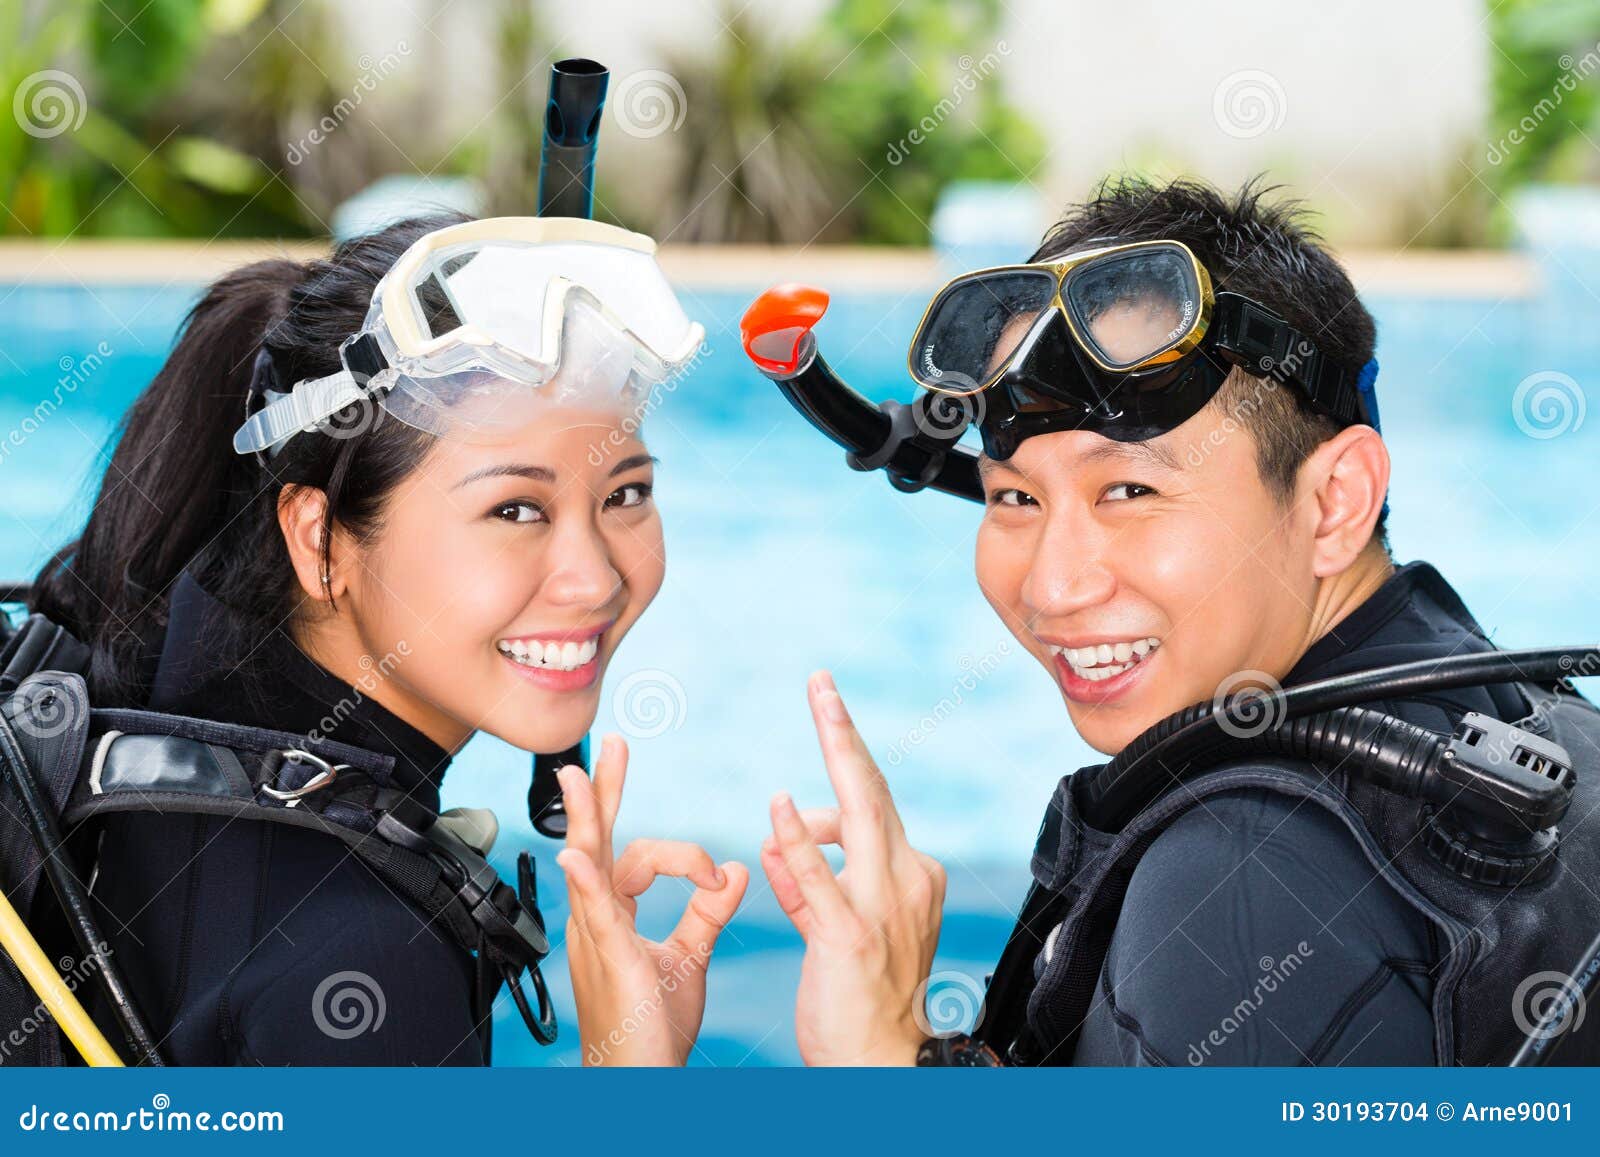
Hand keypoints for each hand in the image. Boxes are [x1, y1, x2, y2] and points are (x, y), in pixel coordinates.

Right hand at [557, 734, 748, 1065]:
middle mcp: (598, 920)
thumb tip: (733, 870)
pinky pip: (594, 914)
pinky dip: (585, 882)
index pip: (636, 857)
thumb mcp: (688, 958)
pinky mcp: (607, 959)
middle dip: (603, 793)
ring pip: (588, 865)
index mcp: (616, 917)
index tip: (717, 873)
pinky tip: (576, 856)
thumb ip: (708, 912)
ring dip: (584, 818)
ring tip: (578, 777)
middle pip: (598, 841)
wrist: (638, 1081)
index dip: (681, 854)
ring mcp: (595, 938)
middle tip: (611, 746)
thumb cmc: (653, 1031)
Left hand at [762, 672, 945, 1065]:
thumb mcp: (838, 927)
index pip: (869, 806)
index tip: (827, 705)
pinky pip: (821, 879)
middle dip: (844, 731)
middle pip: (872, 790)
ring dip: (837, 752)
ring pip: (859, 815)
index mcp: (909, 873)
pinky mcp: (850, 937)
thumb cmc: (863, 997)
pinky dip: (800, 840)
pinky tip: (780, 806)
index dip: (845, 756)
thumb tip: (776, 839)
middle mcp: (905, 878)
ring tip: (820, 703)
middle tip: (821, 682)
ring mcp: (882, 906)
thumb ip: (808, 881)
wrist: (885, 1062)